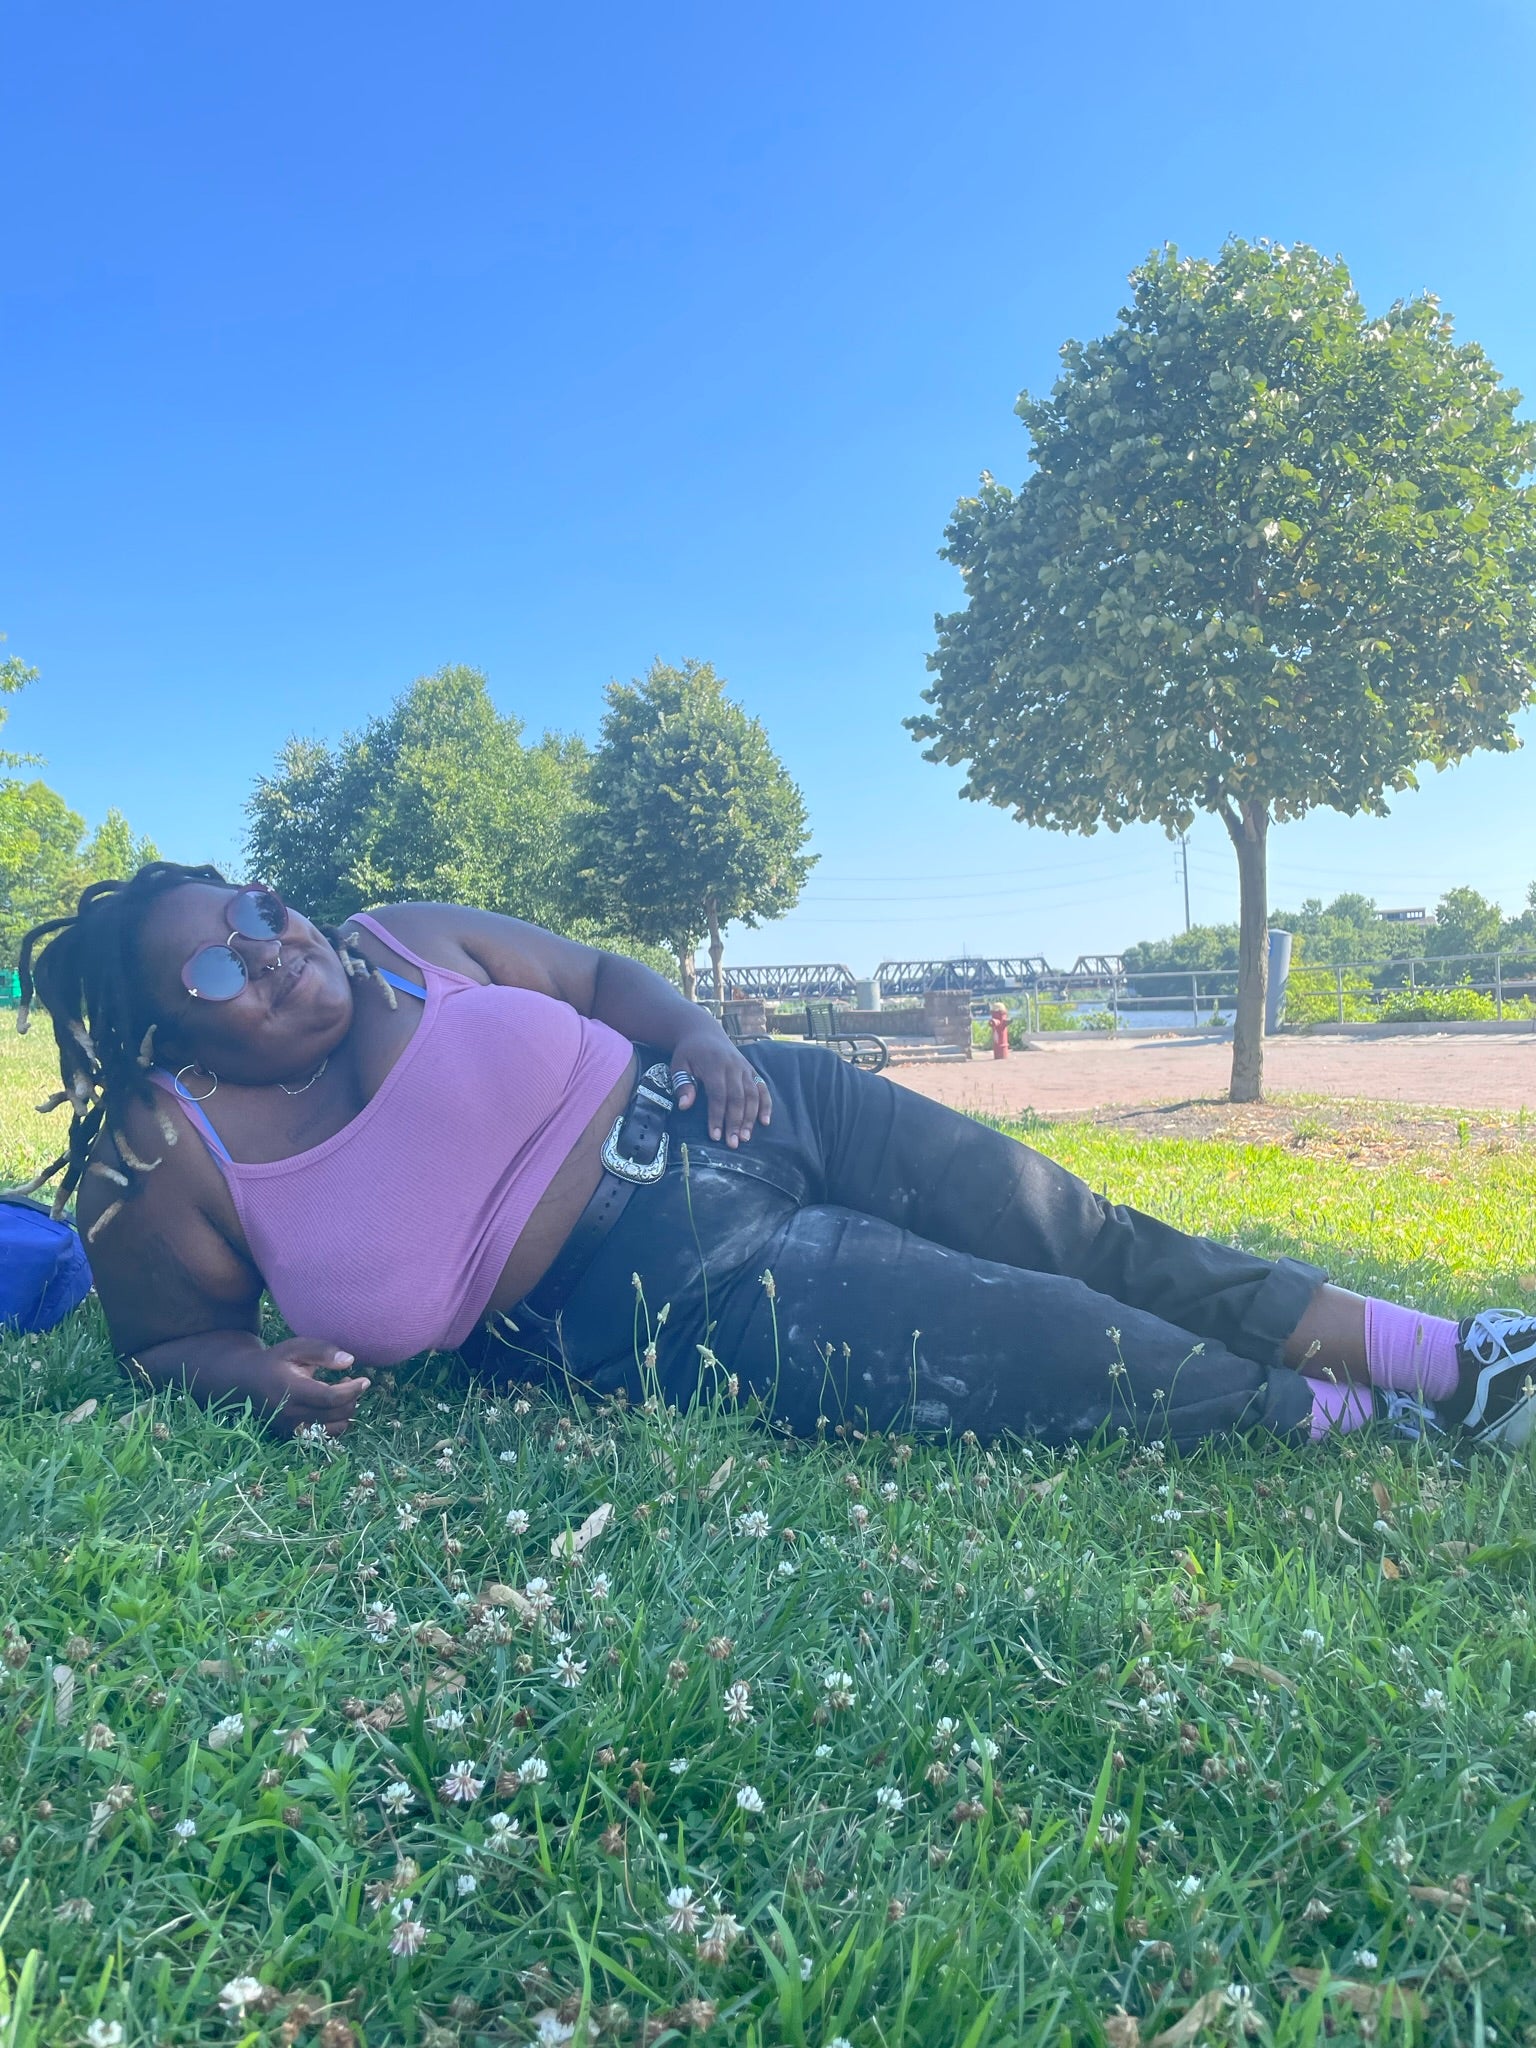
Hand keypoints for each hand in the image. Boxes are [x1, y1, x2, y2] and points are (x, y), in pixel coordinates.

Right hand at [257, 1338, 372, 1437]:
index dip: (353, 1390)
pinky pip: (324, 1436)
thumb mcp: (296, 1347)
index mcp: (291, 1390)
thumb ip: (322, 1351)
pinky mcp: (292, 1436)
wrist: (245, 1382)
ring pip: (334, 1429)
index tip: (365, 1379)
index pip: (330, 1398)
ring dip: (346, 1412)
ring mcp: (290, 1428)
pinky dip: (336, 1423)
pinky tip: (333, 1406)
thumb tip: (350, 1361)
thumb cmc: (275, 1361)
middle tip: (351, 1381)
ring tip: (341, 1393)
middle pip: (336, 1414)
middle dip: (352, 1398)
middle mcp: (290, 1414)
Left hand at [667, 1023, 771, 1147]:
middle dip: (735, 1122)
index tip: (715, 1136)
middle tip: (733, 1143)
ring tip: (745, 1137)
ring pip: (752, 1095)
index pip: (718, 1094)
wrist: (704, 1033)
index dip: (717, 1116)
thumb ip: (682, 1084)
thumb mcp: (678, 1065)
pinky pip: (762, 1088)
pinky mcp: (752, 1070)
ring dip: (750, 1118)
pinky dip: (766, 1105)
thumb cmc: (689, 1053)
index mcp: (714, 1065)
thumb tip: (684, 1106)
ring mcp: (744, 1068)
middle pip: (737, 1097)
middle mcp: (733, 1066)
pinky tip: (765, 1121)